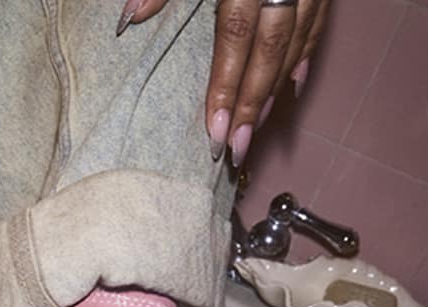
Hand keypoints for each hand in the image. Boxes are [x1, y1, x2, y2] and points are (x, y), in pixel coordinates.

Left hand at [117, 0, 330, 166]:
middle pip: (270, 50)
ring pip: (296, 42)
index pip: (236, 36)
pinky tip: (291, 87)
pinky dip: (303, 58)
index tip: (214, 129)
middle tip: (236, 148)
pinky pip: (316, 24)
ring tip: (256, 128)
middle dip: (252, 103)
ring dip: (275, 91)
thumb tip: (128, 19)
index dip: (225, 85)